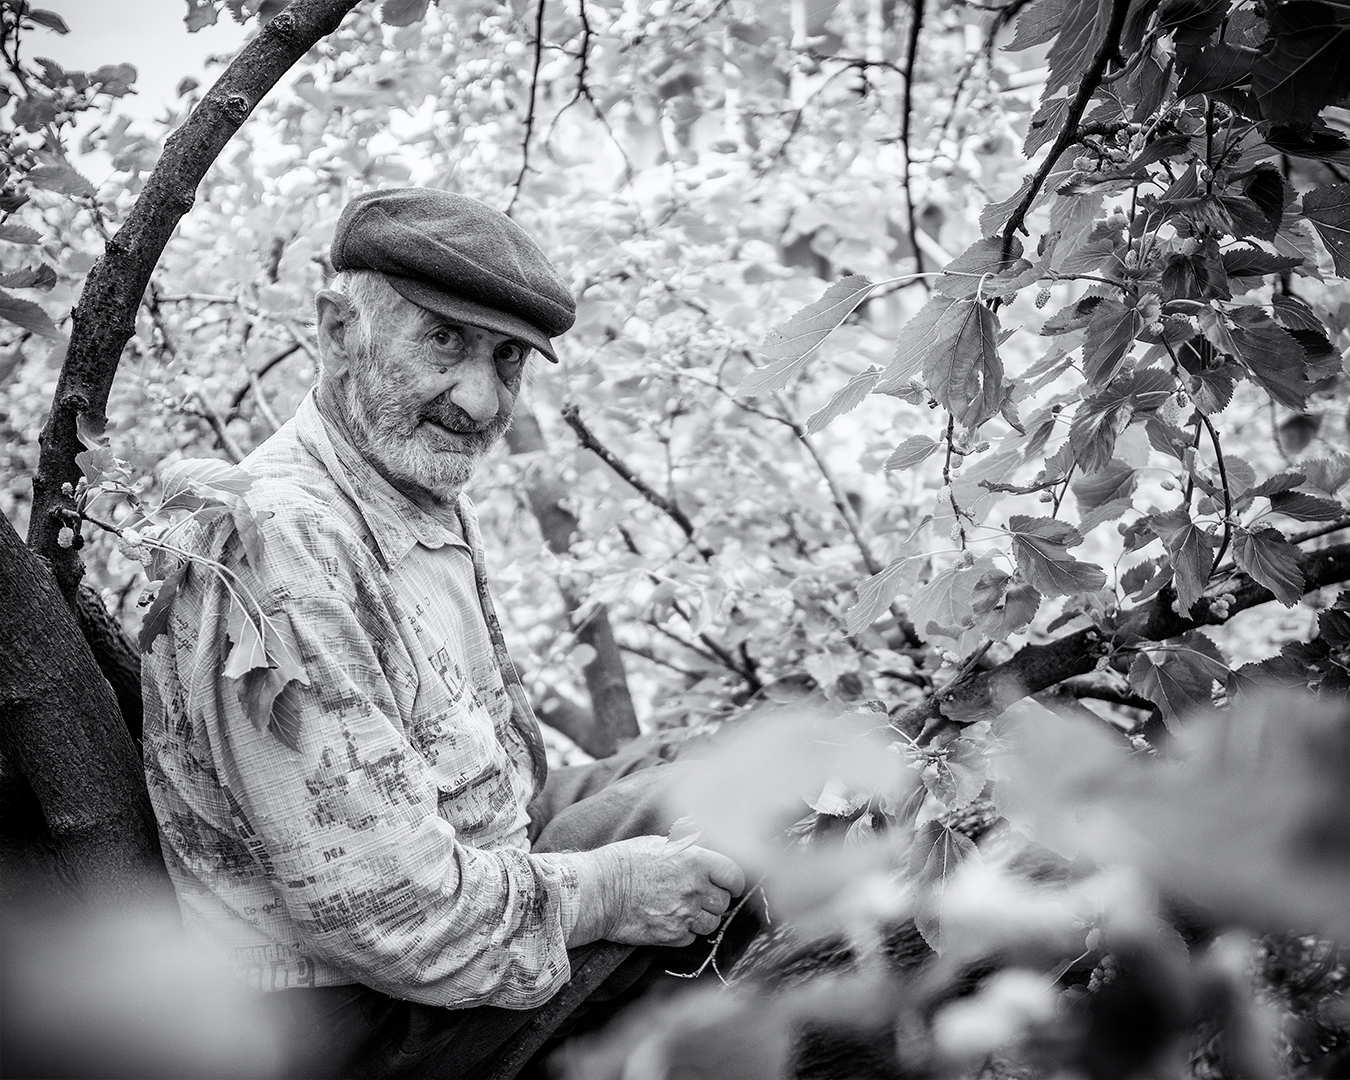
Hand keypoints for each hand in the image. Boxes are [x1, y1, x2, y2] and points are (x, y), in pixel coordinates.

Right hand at [563, 836, 744, 947]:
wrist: (598, 890)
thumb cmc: (625, 861)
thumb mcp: (660, 843)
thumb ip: (689, 850)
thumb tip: (707, 852)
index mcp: (696, 861)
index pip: (735, 876)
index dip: (733, 881)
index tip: (729, 884)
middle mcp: (695, 888)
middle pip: (724, 902)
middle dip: (715, 900)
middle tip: (698, 894)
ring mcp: (684, 914)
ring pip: (711, 924)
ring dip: (702, 918)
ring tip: (683, 908)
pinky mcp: (671, 936)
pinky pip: (691, 938)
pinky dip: (685, 932)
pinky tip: (670, 920)